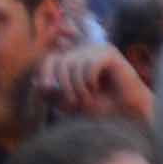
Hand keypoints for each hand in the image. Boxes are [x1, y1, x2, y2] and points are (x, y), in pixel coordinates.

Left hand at [35, 39, 152, 123]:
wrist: (124, 113)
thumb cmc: (100, 106)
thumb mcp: (70, 103)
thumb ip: (53, 94)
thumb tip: (37, 83)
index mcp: (74, 60)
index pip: (51, 58)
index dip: (45, 71)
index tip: (46, 88)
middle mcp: (84, 52)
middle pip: (60, 61)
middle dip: (63, 85)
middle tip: (73, 101)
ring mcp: (97, 50)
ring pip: (73, 65)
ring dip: (78, 88)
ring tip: (87, 97)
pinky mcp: (109, 53)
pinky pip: (89, 65)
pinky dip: (90, 82)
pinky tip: (97, 87)